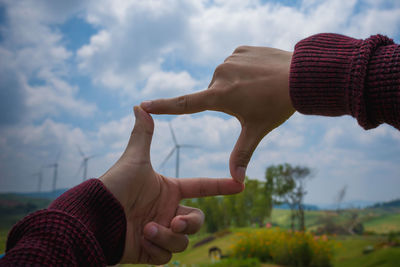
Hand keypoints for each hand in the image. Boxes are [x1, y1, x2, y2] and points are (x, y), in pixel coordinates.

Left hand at [100, 106, 242, 264]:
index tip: (240, 184)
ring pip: (182, 242)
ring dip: (167, 236)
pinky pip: (166, 257)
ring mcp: (160, 232)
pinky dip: (157, 249)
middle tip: (174, 222)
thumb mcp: (134, 160)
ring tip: (147, 229)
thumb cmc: (115, 185)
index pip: (201, 187)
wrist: (95, 216)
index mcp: (169, 190)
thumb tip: (139, 105)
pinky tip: (141, 240)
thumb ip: (142, 134)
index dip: (220, 186)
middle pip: (196, 221)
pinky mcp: (150, 251)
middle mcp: (167, 211)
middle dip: (188, 223)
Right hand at [140, 46, 294, 182]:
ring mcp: (230, 59)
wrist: (301, 76)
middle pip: (215, 93)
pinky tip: (259, 74)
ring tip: (258, 87)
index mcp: (219, 96)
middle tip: (251, 101)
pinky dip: (244, 70)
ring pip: (226, 78)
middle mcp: (220, 75)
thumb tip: (237, 182)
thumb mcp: (256, 131)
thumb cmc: (277, 106)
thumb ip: (242, 154)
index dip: (163, 106)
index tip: (143, 104)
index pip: (184, 104)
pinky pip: (236, 64)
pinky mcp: (240, 50)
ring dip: (237, 84)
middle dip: (228, 100)